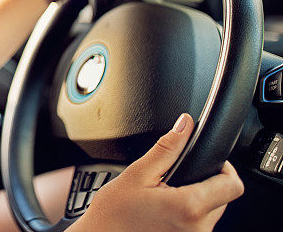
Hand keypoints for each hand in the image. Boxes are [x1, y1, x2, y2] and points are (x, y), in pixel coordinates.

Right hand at [72, 113, 243, 230]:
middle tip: (171, 180)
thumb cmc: (113, 214)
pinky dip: (186, 215)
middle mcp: (198, 229)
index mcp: (189, 207)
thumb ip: (166, 148)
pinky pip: (198, 225)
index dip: (224, 167)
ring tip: (163, 197)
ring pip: (210, 212)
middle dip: (203, 183)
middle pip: (223, 198)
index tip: (206, 160)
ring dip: (194, 200)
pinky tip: (163, 212)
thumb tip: (185, 125)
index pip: (233, 185)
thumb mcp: (137, 174)